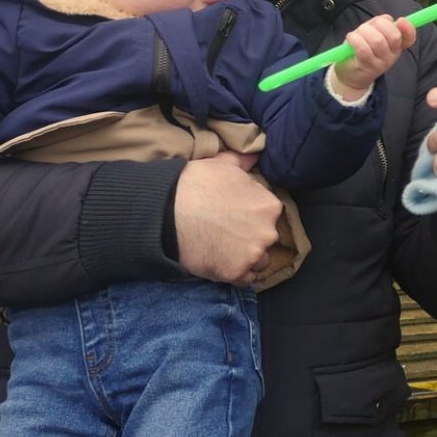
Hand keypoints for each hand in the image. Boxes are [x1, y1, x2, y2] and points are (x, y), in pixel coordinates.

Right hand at [174, 151, 282, 285]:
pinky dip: (236, 275)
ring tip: (223, 249)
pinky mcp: (235, 273)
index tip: (235, 216)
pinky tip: (221, 263)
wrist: (167, 211)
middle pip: (266, 239)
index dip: (252, 216)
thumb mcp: (223, 165)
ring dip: (246, 257)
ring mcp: (253, 255)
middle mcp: (268, 232)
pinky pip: (244, 280)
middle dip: (251, 237)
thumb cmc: (196, 184)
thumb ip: (244, 162)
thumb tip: (255, 156)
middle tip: (226, 232)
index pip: (269, 215)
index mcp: (269, 206)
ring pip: (258, 261)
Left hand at [331, 15, 415, 100]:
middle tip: (368, 27)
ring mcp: (380, 63)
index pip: (409, 38)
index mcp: (396, 46)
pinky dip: (354, 38)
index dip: (408, 28)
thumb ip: (381, 24)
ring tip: (356, 34)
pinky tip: (351, 39)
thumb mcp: (373, 35)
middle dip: (379, 24)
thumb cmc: (362, 50)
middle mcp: (392, 56)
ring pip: (377, 40)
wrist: (351, 75)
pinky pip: (363, 48)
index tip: (400, 20)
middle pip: (394, 36)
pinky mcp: (366, 66)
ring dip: (363, 31)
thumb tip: (387, 18)